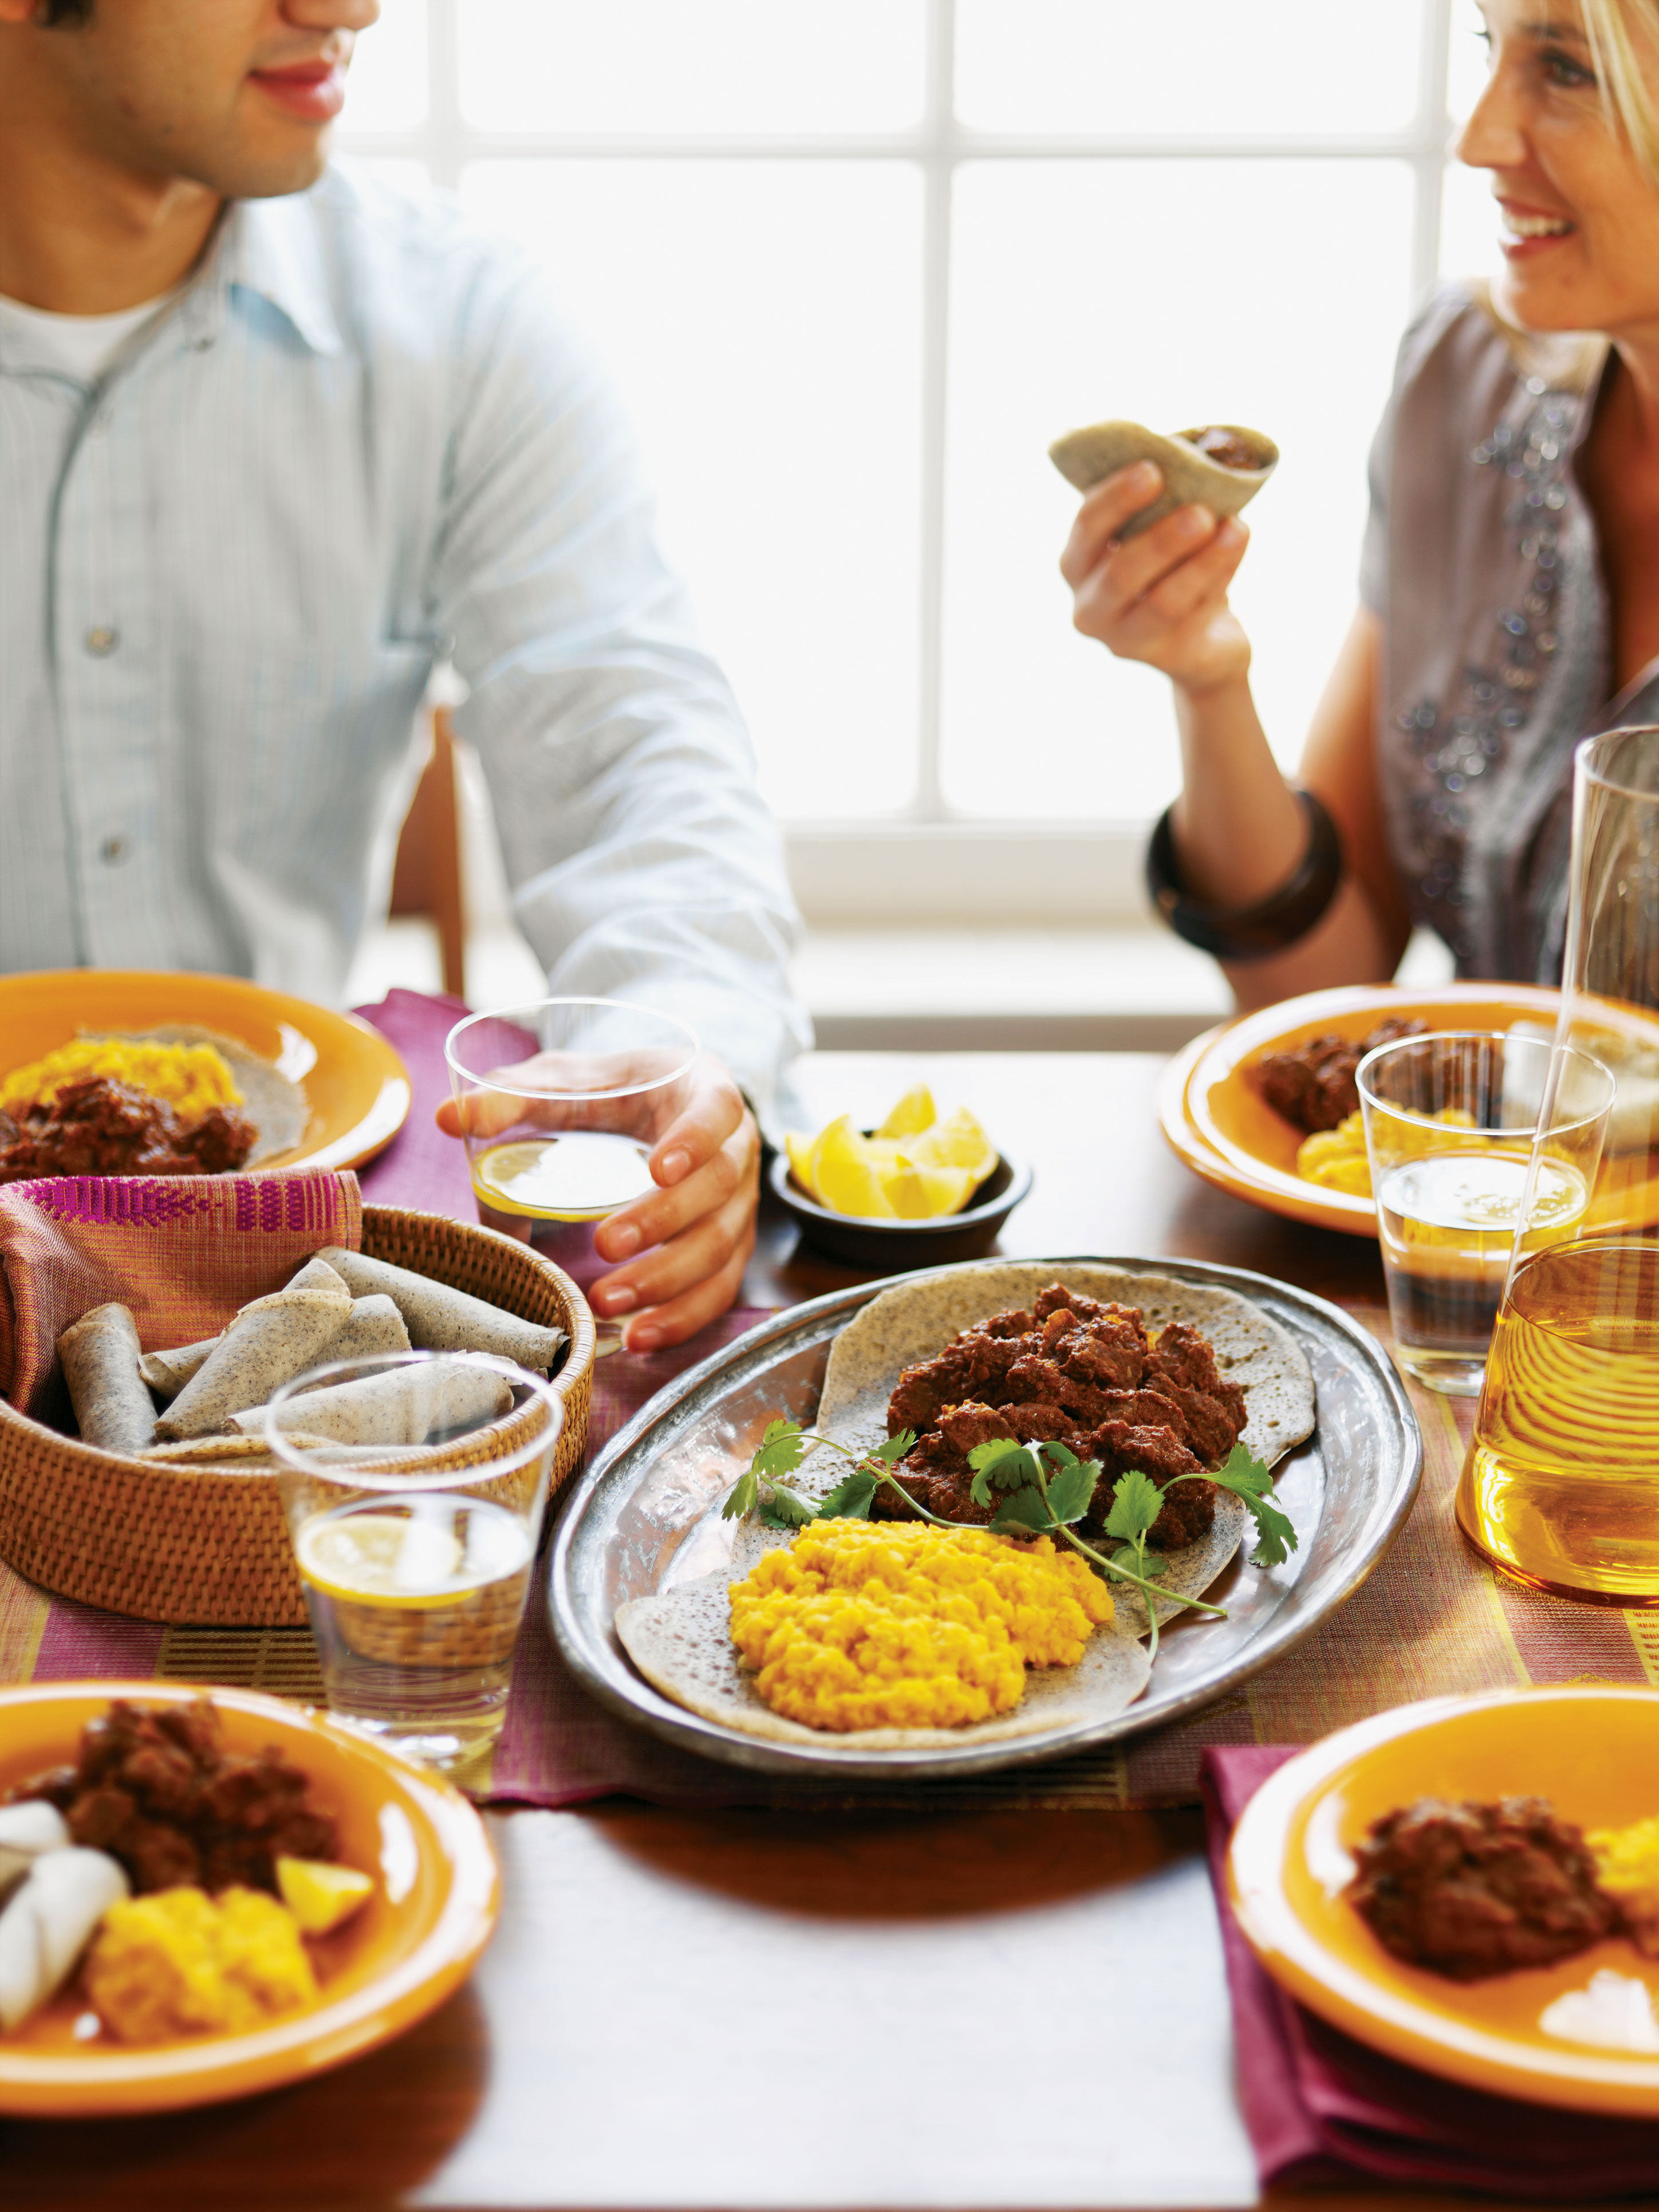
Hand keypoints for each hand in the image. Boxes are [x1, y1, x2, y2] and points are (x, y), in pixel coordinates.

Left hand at [435, 1050, 758, 1350]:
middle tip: (604, 1245)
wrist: (663, 1113)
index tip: (658, 1167)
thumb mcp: (570, 1082)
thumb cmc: (618, 1093)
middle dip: (663, 1222)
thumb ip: (517, 1095)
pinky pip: (718, 1291)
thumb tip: (449, 1116)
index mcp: (705, 1092)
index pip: (718, 1110)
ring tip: (607, 1303)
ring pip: (720, 1248)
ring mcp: (740, 1206)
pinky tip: (638, 1338)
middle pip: (719, 1189)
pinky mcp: (730, 1252)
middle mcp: (737, 1151)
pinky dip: (681, 1319)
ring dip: (667, 1281)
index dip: (695, 1140)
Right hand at [1060, 460, 1252, 695]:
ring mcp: (1124, 640)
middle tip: (1201, 512)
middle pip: (1121, 573)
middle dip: (1162, 540)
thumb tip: (1198, 456)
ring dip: (1202, 562)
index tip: (1153, 470)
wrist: (1201, 639)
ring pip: (1163, 602)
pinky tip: (1240, 541)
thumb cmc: (1171, 566)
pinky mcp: (1167, 658)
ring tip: (1236, 527)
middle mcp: (1089, 608)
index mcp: (1078, 563)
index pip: (1087, 528)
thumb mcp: (1155, 530)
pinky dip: (1222, 575)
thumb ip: (1160, 500)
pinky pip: (1197, 616)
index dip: (1116, 499)